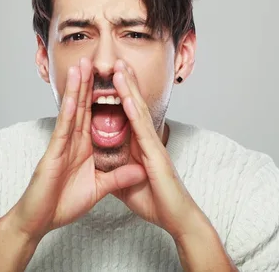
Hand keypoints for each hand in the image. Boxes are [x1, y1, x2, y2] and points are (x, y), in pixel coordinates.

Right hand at [9, 58, 146, 240]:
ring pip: (71, 110)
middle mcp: (72, 141)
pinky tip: (71, 95)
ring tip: (81, 65)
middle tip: (94, 59)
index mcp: (83, 147)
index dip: (105, 97)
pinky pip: (62, 128)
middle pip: (83, 106)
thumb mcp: (99, 189)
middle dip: (89, 83)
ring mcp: (61, 144)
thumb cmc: (62, 204)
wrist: (39, 221)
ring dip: (76, 87)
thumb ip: (118, 177)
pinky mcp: (52, 153)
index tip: (114, 79)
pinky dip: (67, 110)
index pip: (95, 116)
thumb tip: (140, 168)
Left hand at [111, 60, 208, 240]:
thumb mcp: (126, 184)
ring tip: (120, 68)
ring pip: (139, 111)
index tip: (112, 76)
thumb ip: (116, 172)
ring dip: (130, 88)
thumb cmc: (156, 201)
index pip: (128, 114)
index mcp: (140, 145)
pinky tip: (128, 97)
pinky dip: (135, 112)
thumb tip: (102, 166)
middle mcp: (148, 141)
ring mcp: (153, 145)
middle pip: (134, 105)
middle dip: (126, 82)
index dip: (121, 95)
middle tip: (117, 61)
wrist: (176, 218)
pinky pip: (142, 130)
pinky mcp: (156, 155)